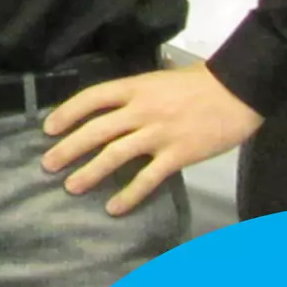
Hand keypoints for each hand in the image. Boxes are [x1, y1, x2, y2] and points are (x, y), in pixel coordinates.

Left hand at [40, 64, 261, 214]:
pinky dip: (129, 195)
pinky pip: (147, 178)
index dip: (67, 113)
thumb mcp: (161, 79)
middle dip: (68, 148)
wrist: (238, 90)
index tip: (48, 129)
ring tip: (71, 186)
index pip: (91, 98)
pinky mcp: (178, 155)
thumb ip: (138, 93)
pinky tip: (114, 208)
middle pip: (96, 130)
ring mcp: (159, 134)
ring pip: (115, 155)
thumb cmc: (201, 82)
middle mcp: (141, 110)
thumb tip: (116, 107)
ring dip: (90, 172)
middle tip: (48, 164)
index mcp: (136, 87)